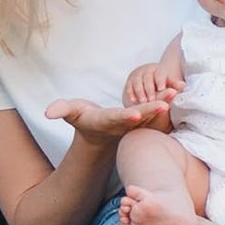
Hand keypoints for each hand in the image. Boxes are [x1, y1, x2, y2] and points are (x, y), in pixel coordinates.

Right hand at [45, 97, 167, 144]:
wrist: (100, 136)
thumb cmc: (84, 120)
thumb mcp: (71, 114)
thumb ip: (61, 110)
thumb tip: (47, 113)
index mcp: (107, 121)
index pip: (116, 119)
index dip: (125, 116)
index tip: (135, 114)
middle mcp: (124, 124)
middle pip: (139, 117)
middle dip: (151, 111)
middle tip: (164, 104)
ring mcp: (136, 123)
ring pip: (151, 114)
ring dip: (163, 103)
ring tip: (175, 91)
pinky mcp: (144, 119)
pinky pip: (156, 110)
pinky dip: (166, 101)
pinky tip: (177, 89)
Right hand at [122, 62, 183, 107]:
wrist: (153, 79)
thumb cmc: (164, 84)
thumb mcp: (171, 83)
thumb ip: (175, 85)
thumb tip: (183, 85)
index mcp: (159, 69)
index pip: (160, 73)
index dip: (160, 81)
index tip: (162, 89)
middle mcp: (147, 70)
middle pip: (148, 78)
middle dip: (150, 89)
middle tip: (152, 101)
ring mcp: (137, 75)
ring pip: (137, 82)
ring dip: (140, 92)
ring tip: (144, 103)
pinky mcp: (130, 82)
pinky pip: (129, 86)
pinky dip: (131, 93)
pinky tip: (133, 101)